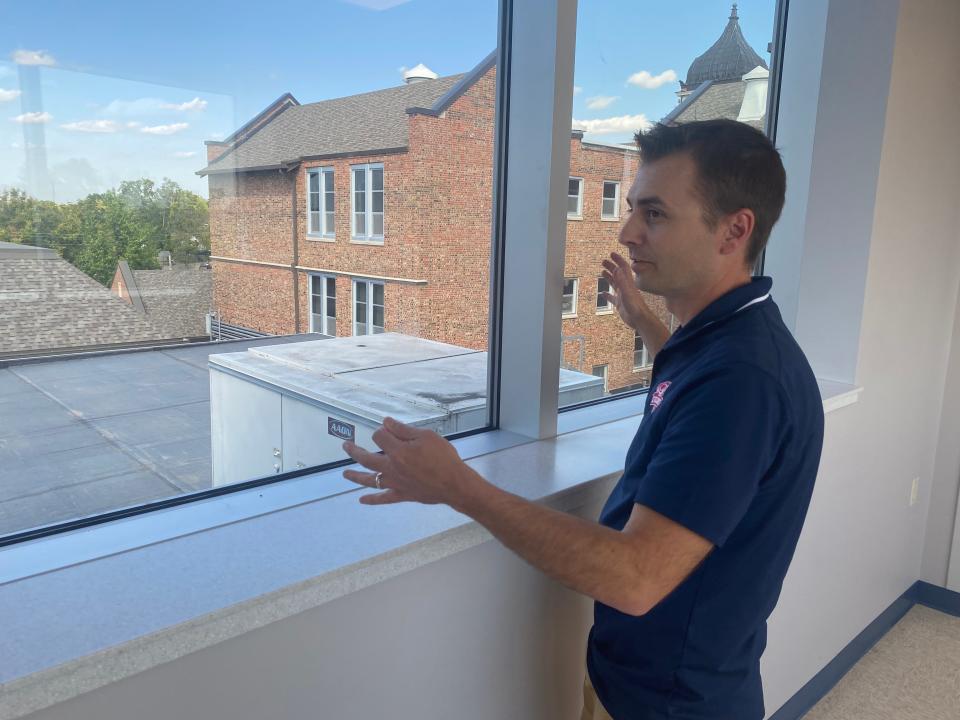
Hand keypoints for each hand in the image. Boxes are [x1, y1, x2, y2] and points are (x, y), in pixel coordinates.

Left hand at [342, 417, 480, 506]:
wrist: (454, 483)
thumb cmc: (443, 457)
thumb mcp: (426, 436)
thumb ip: (404, 430)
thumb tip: (385, 422)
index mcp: (397, 451)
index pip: (379, 436)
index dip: (382, 430)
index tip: (388, 429)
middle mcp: (391, 467)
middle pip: (366, 458)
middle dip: (354, 451)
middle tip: (346, 446)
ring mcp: (395, 483)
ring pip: (369, 480)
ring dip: (355, 476)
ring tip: (344, 474)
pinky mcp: (401, 494)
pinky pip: (383, 498)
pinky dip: (372, 500)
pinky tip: (361, 500)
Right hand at [600, 251, 653, 330]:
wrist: (639, 320)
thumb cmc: (635, 307)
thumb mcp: (627, 293)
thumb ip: (622, 281)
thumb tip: (617, 269)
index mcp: (627, 283)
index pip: (623, 268)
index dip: (618, 260)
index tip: (611, 254)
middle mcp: (625, 287)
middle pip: (617, 274)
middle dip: (611, 267)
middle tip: (603, 261)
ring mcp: (622, 295)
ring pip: (614, 284)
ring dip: (609, 277)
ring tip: (602, 272)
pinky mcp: (620, 304)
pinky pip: (612, 298)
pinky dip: (607, 294)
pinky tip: (602, 293)